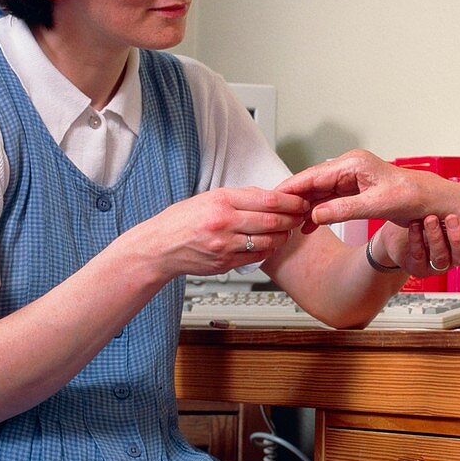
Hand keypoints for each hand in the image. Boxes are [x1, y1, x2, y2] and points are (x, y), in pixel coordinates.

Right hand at [131, 187, 306, 279]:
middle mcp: (224, 223)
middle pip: (272, 221)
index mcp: (221, 201)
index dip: (290, 201)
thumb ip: (239, 197)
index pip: (267, 199)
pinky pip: (257, 257)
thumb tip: (270, 197)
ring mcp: (225, 245)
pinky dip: (269, 250)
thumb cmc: (182, 220)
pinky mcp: (225, 263)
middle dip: (291, 218)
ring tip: (287, 230)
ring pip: (268, 241)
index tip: (300, 201)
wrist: (159, 247)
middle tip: (300, 215)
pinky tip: (271, 243)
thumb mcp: (208, 197)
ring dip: (283, 236)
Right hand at [277, 150, 459, 249]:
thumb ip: (344, 210)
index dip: (291, 187)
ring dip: (305, 207)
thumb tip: (315, 216)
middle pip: (312, 183)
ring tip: (287, 223)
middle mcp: (350, 167)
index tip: (272, 197)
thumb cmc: (411, 197)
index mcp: (353, 164)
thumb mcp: (376, 206)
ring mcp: (351, 178)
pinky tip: (307, 226)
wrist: (430, 202)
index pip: (314, 175)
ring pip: (319, 192)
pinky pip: (329, 200)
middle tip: (274, 213)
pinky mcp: (354, 189)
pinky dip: (318, 212)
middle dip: (293, 198)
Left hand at [378, 179, 459, 277]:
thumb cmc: (426, 216)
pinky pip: (419, 257)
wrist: (399, 229)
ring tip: (429, 218)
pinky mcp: (417, 267)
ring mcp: (435, 264)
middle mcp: (453, 257)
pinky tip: (414, 225)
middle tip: (451, 218)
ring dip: (436, 237)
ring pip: (440, 258)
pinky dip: (417, 239)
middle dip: (458, 238)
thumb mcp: (446, 203)